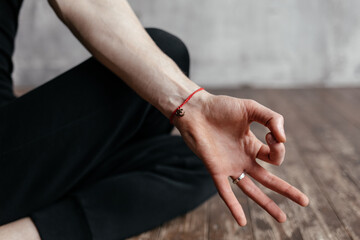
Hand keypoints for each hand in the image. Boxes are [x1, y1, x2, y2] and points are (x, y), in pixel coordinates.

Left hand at [174, 91, 308, 225]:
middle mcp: (243, 159)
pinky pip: (226, 192)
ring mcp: (231, 166)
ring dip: (267, 204)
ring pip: (252, 190)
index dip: (279, 147)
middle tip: (305, 202)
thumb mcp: (251, 108)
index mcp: (253, 145)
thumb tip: (283, 139)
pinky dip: (234, 206)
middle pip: (269, 179)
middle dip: (287, 191)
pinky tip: (242, 222)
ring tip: (282, 219)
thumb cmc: (221, 107)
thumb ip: (272, 118)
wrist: (196, 110)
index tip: (271, 132)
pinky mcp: (216, 170)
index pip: (275, 156)